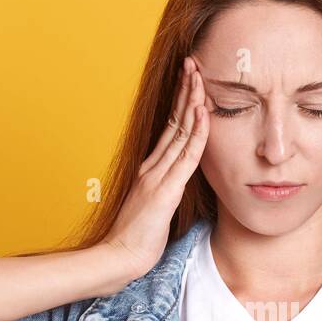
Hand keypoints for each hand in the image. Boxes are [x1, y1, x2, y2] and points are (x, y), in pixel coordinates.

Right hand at [104, 55, 209, 281]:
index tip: (190, 81)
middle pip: (174, 121)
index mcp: (150, 170)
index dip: (181, 104)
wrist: (118, 257)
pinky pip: (186, 156)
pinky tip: (203, 111)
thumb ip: (162, 193)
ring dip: (192, 101)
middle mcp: (153, 166)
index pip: (170, 129)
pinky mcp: (166, 190)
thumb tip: (174, 186)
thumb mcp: (152, 209)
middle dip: (185, 90)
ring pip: (181, 131)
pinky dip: (197, 131)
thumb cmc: (135, 240)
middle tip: (193, 63)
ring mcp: (158, 175)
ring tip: (199, 74)